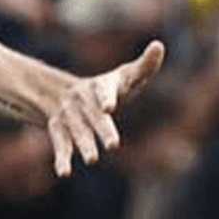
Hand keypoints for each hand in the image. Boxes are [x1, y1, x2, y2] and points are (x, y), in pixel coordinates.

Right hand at [48, 40, 166, 176]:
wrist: (69, 94)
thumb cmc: (110, 87)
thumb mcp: (126, 76)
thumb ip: (144, 65)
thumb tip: (159, 45)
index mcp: (100, 85)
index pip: (103, 90)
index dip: (106, 98)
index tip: (109, 107)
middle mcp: (82, 99)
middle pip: (94, 116)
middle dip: (103, 130)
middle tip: (114, 145)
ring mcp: (69, 115)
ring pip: (77, 131)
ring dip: (84, 145)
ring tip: (92, 160)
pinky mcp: (59, 130)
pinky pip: (60, 144)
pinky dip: (62, 158)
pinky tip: (65, 173)